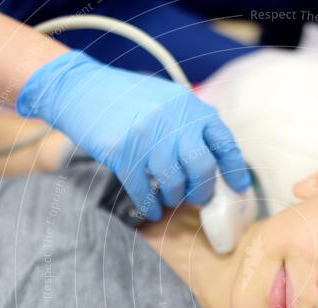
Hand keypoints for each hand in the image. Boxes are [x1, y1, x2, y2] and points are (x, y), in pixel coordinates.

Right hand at [16, 50, 249, 220]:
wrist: (80, 89)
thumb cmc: (128, 100)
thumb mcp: (167, 101)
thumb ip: (190, 126)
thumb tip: (214, 166)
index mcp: (190, 106)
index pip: (224, 142)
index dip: (234, 170)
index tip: (237, 189)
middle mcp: (173, 120)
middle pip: (202, 168)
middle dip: (202, 190)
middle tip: (197, 198)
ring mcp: (147, 136)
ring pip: (174, 182)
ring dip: (174, 197)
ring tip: (169, 198)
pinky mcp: (123, 152)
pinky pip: (144, 190)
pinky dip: (149, 205)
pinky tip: (151, 209)